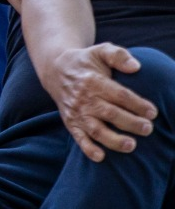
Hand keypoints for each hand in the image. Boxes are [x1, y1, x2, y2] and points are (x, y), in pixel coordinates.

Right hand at [45, 43, 157, 160]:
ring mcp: (76, 112)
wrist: (56, 69)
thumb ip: (118, 55)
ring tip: (131, 145)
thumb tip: (136, 66)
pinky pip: (78, 137)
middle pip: (110, 113)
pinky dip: (88, 148)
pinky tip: (101, 157)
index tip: (153, 112)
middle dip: (130, 122)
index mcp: (93, 80)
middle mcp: (84, 98)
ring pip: (95, 129)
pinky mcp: (70, 122)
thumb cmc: (86, 62)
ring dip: (113, 139)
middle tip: (148, 129)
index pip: (119, 94)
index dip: (137, 104)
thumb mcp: (100, 51)